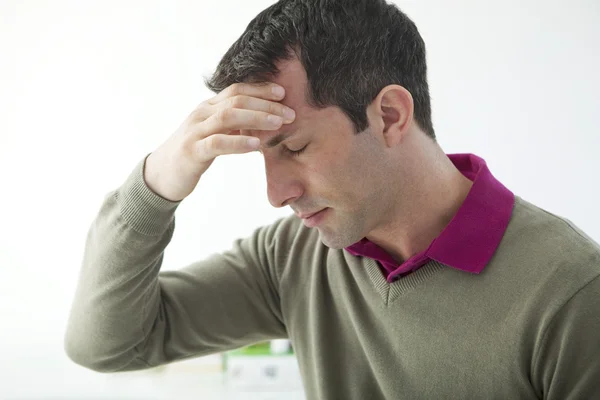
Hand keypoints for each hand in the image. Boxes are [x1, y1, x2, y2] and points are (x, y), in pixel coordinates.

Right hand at [144, 83, 294, 201]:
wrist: (161, 174)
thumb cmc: (193, 153)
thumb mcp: (214, 134)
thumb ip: (234, 126)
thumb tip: (266, 121)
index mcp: (208, 107)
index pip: (237, 90)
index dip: (261, 89)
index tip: (283, 93)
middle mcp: (201, 114)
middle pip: (236, 100)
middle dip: (266, 105)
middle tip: (290, 113)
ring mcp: (195, 132)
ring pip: (228, 117)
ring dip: (257, 118)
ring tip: (278, 124)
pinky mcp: (192, 152)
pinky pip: (217, 143)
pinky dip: (239, 142)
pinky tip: (256, 144)